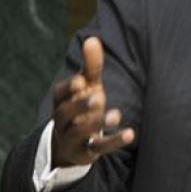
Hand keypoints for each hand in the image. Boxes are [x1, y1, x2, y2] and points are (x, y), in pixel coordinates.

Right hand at [50, 36, 134, 167]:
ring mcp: (72, 137)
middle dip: (81, 105)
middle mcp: (62, 119)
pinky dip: (114, 142)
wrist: (71, 144)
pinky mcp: (86, 152)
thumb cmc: (82, 105)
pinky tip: (130, 134)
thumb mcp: (88, 85)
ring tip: (116, 115)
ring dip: (98, 123)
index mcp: (61, 100)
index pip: (60, 92)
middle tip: (99, 96)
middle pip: (65, 112)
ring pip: (80, 131)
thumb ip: (91, 65)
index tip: (81, 81)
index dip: (69, 88)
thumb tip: (93, 39)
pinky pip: (99, 148)